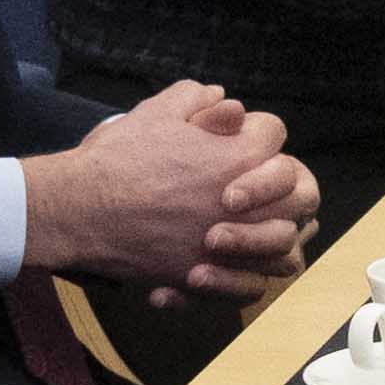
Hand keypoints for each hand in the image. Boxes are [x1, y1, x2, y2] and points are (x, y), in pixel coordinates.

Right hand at [22, 83, 315, 292]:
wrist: (82, 208)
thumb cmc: (117, 158)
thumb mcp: (157, 112)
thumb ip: (196, 99)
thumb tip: (224, 100)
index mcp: (237, 153)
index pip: (274, 135)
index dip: (257, 134)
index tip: (238, 140)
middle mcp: (245, 200)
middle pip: (302, 190)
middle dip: (287, 185)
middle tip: (261, 187)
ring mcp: (230, 242)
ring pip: (286, 243)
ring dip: (276, 233)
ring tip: (252, 226)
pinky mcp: (207, 274)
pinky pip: (252, 285)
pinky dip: (248, 277)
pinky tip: (229, 263)